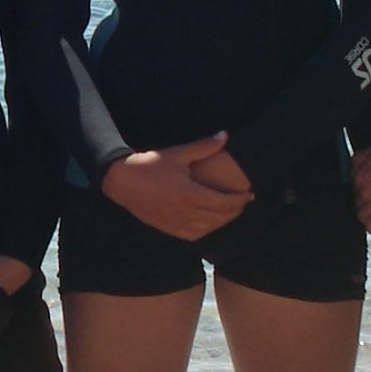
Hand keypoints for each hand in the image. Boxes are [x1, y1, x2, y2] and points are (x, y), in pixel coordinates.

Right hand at [100, 133, 251, 241]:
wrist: (121, 181)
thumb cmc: (150, 164)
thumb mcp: (178, 153)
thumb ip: (204, 147)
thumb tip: (224, 135)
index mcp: (191, 194)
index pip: (224, 203)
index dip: (240, 201)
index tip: (249, 195)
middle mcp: (185, 212)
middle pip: (219, 218)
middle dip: (234, 211)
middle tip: (243, 203)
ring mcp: (175, 222)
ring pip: (207, 229)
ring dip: (221, 222)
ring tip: (229, 213)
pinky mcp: (167, 228)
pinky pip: (192, 235)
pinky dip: (205, 231)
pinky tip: (209, 224)